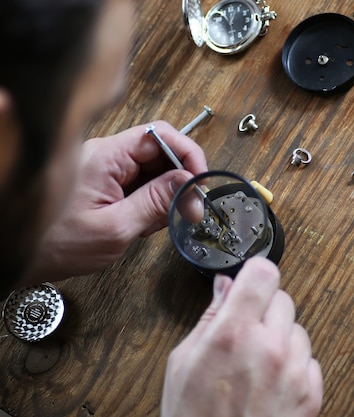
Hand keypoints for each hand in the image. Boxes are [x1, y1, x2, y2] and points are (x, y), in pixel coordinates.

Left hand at [23, 121, 207, 282]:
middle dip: (180, 181)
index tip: (200, 182)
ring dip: (166, 195)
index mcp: (107, 157)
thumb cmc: (57, 243)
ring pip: (154, 171)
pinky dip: (151, 204)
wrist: (19, 255)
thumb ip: (155, 203)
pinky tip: (142, 224)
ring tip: (156, 223)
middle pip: (161, 153)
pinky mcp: (106, 184)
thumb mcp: (115, 228)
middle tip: (189, 210)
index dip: (188, 154)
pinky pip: (141, 185)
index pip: (160, 136)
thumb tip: (188, 182)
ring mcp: (106, 170)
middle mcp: (107, 156)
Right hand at [161, 257, 323, 416]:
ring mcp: (294, 372)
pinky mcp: (310, 393)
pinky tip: (271, 382)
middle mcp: (269, 348)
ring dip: (281, 337)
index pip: (264, 272)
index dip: (255, 273)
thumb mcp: (183, 363)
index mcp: (233, 334)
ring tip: (257, 363)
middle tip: (247, 330)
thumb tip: (225, 286)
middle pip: (283, 297)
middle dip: (265, 308)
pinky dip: (295, 365)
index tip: (250, 280)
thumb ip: (210, 317)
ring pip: (298, 328)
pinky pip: (310, 359)